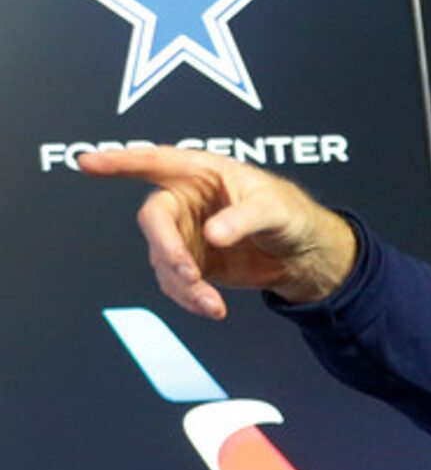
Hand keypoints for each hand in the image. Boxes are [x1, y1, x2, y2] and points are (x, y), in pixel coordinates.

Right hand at [77, 145, 355, 318]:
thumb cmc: (289, 214)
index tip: (87, 163)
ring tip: (212, 303)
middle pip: (154, 220)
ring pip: (163, 259)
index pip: (153, 162)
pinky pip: (176, 282)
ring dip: (183, 284)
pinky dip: (190, 298)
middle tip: (189, 274)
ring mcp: (184, 234)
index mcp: (200, 172)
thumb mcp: (275, 209)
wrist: (303, 254)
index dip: (119, 161)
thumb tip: (212, 234)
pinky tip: (213, 308)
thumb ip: (244, 219)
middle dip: (168, 249)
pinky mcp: (191, 263)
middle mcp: (184, 200)